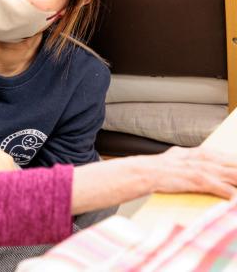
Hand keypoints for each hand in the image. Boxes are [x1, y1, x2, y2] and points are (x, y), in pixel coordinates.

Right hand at [71, 146, 236, 214]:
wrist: (125, 174)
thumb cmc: (140, 173)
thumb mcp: (159, 164)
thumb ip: (173, 162)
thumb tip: (180, 165)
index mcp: (180, 155)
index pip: (209, 155)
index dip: (226, 159)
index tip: (235, 161)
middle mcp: (184, 158)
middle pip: (216, 161)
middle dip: (232, 166)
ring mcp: (182, 168)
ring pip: (214, 170)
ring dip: (232, 176)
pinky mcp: (180, 178)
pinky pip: (204, 183)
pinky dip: (219, 188)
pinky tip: (230, 195)